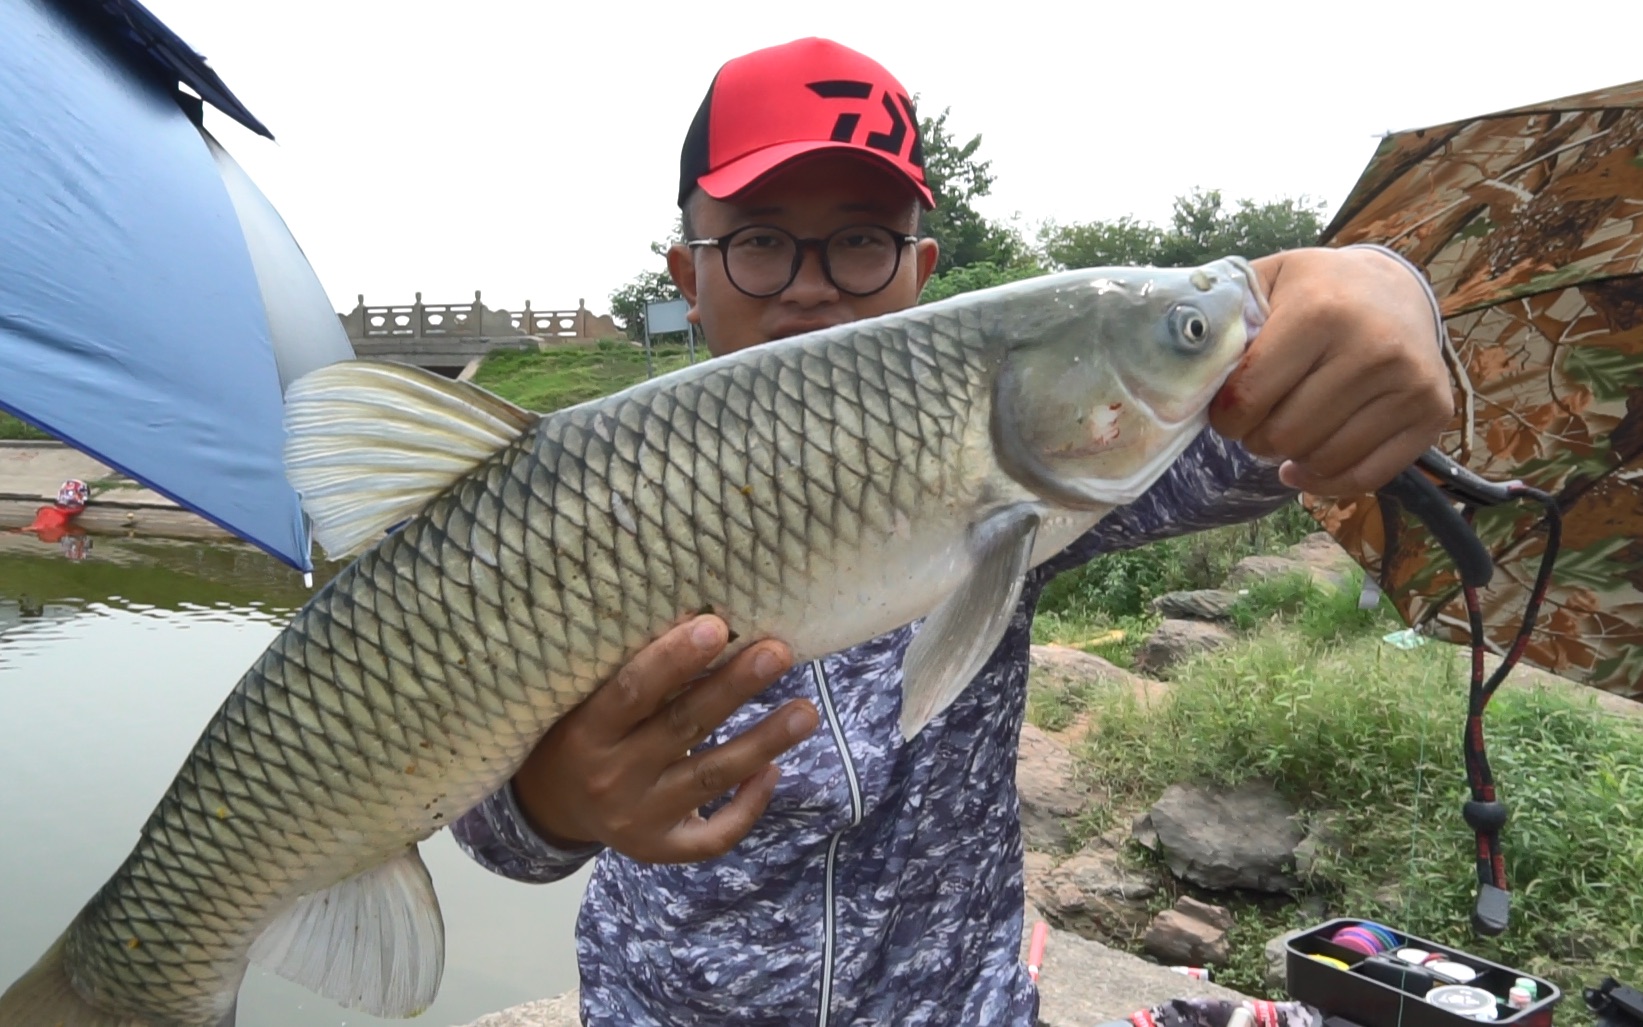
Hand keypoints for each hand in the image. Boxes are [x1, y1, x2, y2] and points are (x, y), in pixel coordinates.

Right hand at [510, 614, 818, 862]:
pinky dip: (748, 805)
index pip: (631, 691)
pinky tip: (774, 770)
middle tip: (777, 653)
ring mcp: (637, 819)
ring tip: (805, 712)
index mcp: (586, 732)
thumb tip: (710, 624)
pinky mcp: (660, 849)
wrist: (553, 805)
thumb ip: (636, 675)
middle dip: (733, 689)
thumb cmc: (583, 730)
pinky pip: (713, 835)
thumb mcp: (587, 700)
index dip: (674, 660)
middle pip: (681, 728)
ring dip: (762, 742)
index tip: (717, 626)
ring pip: (709, 777)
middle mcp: (610, 778)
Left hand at [1212, 247, 1453, 495]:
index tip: (1225, 411)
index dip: (1224, 417)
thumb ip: (1223, 317)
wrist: (1397, 288)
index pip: (1248, 399)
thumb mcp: (1267, 281)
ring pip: (1322, 460)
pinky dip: (1325, 482)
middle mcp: (1373, 349)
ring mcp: (1409, 384)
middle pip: (1284, 435)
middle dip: (1255, 438)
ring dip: (1290, 457)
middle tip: (1255, 422)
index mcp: (1321, 314)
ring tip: (1283, 433)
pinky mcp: (1432, 413)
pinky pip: (1365, 478)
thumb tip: (1175, 361)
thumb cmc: (1317, 290)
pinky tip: (1304, 464)